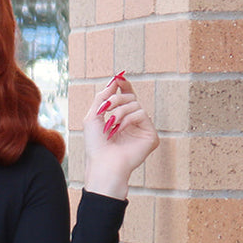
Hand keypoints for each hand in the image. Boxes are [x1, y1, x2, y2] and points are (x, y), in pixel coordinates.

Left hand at [83, 72, 158, 199]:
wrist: (103, 164)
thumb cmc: (95, 145)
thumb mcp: (93, 116)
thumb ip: (102, 97)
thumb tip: (115, 80)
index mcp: (120, 119)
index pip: (126, 97)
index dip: (123, 86)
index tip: (119, 78)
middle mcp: (132, 123)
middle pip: (130, 97)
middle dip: (116, 100)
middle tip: (106, 109)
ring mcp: (142, 129)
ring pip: (136, 104)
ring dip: (119, 111)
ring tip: (111, 125)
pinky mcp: (150, 136)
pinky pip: (142, 114)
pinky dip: (128, 119)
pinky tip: (119, 130)